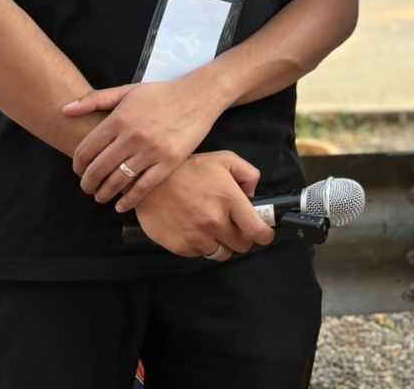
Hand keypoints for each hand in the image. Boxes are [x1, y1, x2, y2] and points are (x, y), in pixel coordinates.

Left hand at [64, 79, 225, 210]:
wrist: (199, 96)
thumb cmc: (161, 93)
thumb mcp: (127, 90)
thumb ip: (94, 99)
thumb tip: (64, 110)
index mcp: (119, 119)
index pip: (85, 150)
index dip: (77, 165)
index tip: (78, 170)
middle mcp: (132, 136)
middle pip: (97, 170)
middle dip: (87, 183)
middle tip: (87, 187)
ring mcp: (151, 151)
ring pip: (118, 182)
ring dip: (104, 194)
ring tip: (101, 196)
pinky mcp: (169, 162)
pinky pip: (143, 188)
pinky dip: (129, 201)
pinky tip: (121, 205)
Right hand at [131, 151, 274, 260]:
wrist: (149, 182)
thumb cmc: (189, 169)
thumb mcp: (225, 160)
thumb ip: (248, 174)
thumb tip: (253, 195)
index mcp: (229, 199)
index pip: (256, 230)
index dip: (265, 235)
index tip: (264, 234)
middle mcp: (214, 221)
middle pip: (242, 246)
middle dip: (243, 238)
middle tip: (235, 226)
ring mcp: (196, 236)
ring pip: (221, 253)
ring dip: (222, 243)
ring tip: (213, 228)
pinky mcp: (180, 247)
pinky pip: (200, 254)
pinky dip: (202, 245)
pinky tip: (195, 229)